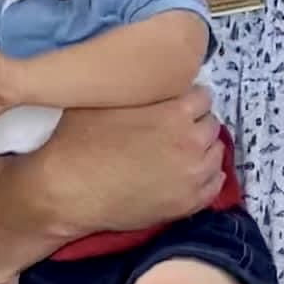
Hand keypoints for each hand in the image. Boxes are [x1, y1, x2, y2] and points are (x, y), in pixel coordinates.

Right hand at [31, 89, 225, 236]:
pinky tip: (188, 174)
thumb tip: (151, 80)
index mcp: (174, 113)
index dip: (187, 100)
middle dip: (194, 124)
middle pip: (211, 124)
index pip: (203, 97)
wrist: (67, 192)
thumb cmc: (78, 144)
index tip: (175, 106)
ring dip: (202, 150)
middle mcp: (190, 143)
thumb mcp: (105, 100)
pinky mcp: (187, 204)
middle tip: (173, 131)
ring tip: (179, 153)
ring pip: (215, 153)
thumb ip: (140, 89)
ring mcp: (192, 176)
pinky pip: (214, 184)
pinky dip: (206, 177)